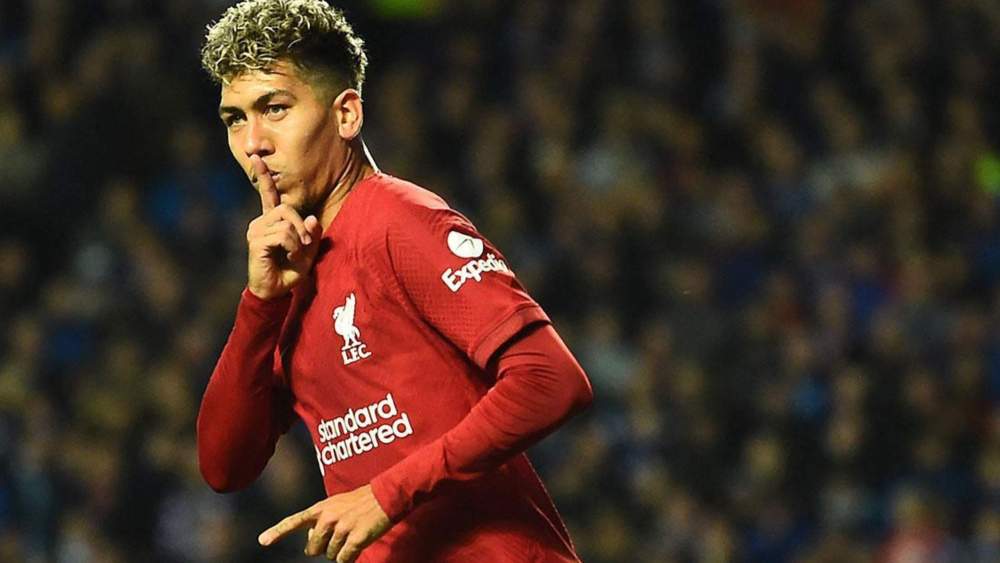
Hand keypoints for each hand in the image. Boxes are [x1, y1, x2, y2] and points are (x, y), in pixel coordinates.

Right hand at [246, 154, 322, 299]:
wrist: (274, 292)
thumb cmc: (289, 271)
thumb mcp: (308, 251)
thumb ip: (312, 234)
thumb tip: (312, 218)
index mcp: (270, 220)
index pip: (267, 193)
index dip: (263, 175)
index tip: (256, 156)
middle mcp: (260, 222)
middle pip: (286, 208)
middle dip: (301, 226)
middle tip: (304, 245)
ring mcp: (256, 230)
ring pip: (286, 221)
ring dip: (297, 239)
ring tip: (295, 254)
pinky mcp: (256, 241)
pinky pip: (282, 234)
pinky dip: (292, 246)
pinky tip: (289, 257)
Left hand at [258, 484, 391, 561]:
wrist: (386, 496)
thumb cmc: (362, 501)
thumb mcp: (337, 504)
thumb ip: (321, 520)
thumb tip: (311, 542)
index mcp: (322, 508)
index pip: (295, 521)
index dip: (278, 532)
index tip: (263, 541)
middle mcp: (328, 518)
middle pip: (313, 549)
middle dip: (324, 548)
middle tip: (339, 536)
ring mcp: (342, 528)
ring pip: (331, 555)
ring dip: (340, 551)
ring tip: (353, 534)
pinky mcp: (355, 538)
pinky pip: (344, 559)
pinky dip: (350, 556)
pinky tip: (358, 544)